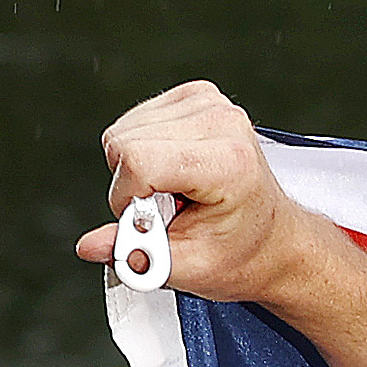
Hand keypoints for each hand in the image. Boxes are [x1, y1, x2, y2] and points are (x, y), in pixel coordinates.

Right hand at [80, 82, 336, 305]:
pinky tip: (176, 171)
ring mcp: (211, 105)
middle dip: (133, 185)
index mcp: (230, 162)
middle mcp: (223, 124)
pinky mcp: (196, 96)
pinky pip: (136, 120)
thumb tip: (91, 246)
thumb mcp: (190, 269)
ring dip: (138, 167)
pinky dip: (144, 149)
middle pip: (124, 142)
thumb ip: (138, 257)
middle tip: (171, 209)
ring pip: (124, 130)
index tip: (151, 221)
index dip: (128, 197)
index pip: (139, 160)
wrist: (275, 241)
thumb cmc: (242, 253)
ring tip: (178, 191)